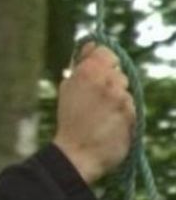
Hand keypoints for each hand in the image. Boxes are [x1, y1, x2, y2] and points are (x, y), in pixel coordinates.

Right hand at [52, 43, 135, 183]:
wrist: (77, 152)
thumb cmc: (69, 118)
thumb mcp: (67, 86)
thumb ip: (81, 65)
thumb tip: (91, 47)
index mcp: (89, 71)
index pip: (106, 52)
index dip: (103, 59)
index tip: (98, 68)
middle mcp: (108, 82)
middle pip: (118, 72)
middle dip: (109, 81)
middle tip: (96, 96)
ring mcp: (121, 99)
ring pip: (125, 90)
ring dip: (117, 98)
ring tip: (102, 112)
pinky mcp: (132, 114)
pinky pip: (131, 107)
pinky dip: (122, 112)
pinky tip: (109, 122)